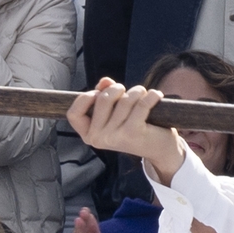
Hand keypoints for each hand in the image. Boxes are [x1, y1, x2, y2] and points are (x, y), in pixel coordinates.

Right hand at [64, 79, 194, 182]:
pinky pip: (141, 104)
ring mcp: (115, 137)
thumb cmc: (134, 127)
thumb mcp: (114, 113)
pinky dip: (151, 96)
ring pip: (124, 99)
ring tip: (143, 97)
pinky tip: (156, 96)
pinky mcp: (133, 132)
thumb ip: (104, 95)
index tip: (97, 93)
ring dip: (137, 92)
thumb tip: (105, 81)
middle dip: (117, 89)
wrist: (160, 151)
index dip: (85, 98)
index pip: (74, 114)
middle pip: (102, 99)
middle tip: (126, 92)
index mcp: (89, 135)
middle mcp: (98, 138)